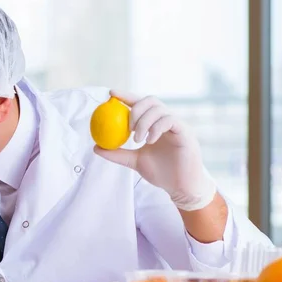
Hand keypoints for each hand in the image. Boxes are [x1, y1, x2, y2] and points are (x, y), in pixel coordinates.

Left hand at [94, 90, 216, 210]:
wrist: (180, 187)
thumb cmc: (161, 173)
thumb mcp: (134, 161)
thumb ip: (117, 153)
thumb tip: (96, 147)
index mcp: (155, 123)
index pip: (140, 103)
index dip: (127, 95)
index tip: (111, 94)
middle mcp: (167, 120)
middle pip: (150, 100)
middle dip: (136, 108)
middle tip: (127, 126)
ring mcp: (178, 125)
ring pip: (159, 109)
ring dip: (144, 122)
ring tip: (137, 139)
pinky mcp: (186, 132)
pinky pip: (170, 121)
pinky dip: (156, 128)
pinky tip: (149, 141)